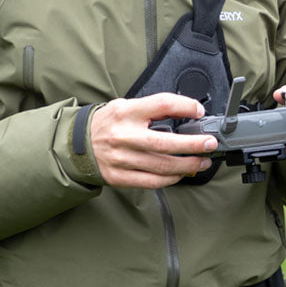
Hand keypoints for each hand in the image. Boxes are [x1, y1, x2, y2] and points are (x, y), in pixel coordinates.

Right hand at [89, 93, 217, 188]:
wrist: (76, 145)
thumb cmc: (107, 124)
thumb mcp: (126, 106)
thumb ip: (152, 109)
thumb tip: (186, 114)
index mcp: (126, 112)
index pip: (162, 105)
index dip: (184, 106)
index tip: (198, 111)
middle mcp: (124, 136)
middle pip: (166, 142)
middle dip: (193, 144)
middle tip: (210, 144)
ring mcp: (122, 159)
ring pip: (162, 166)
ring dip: (187, 165)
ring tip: (202, 161)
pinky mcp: (120, 177)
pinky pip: (152, 181)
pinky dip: (171, 179)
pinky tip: (182, 174)